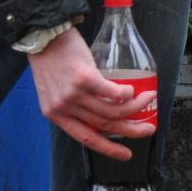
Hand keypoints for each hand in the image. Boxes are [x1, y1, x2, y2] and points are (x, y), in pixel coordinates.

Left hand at [28, 28, 155, 160]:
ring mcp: (74, 94)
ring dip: (136, 107)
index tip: (125, 155)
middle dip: (130, 130)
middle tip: (147, 129)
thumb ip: (71, 103)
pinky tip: (134, 91)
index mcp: (55, 114)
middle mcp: (64, 108)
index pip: (85, 137)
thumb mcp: (53, 90)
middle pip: (104, 126)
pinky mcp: (84, 79)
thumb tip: (99, 111)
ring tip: (149, 99)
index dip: (108, 148)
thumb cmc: (49, 59)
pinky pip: (113, 93)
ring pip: (112, 110)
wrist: (42, 36)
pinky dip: (127, 94)